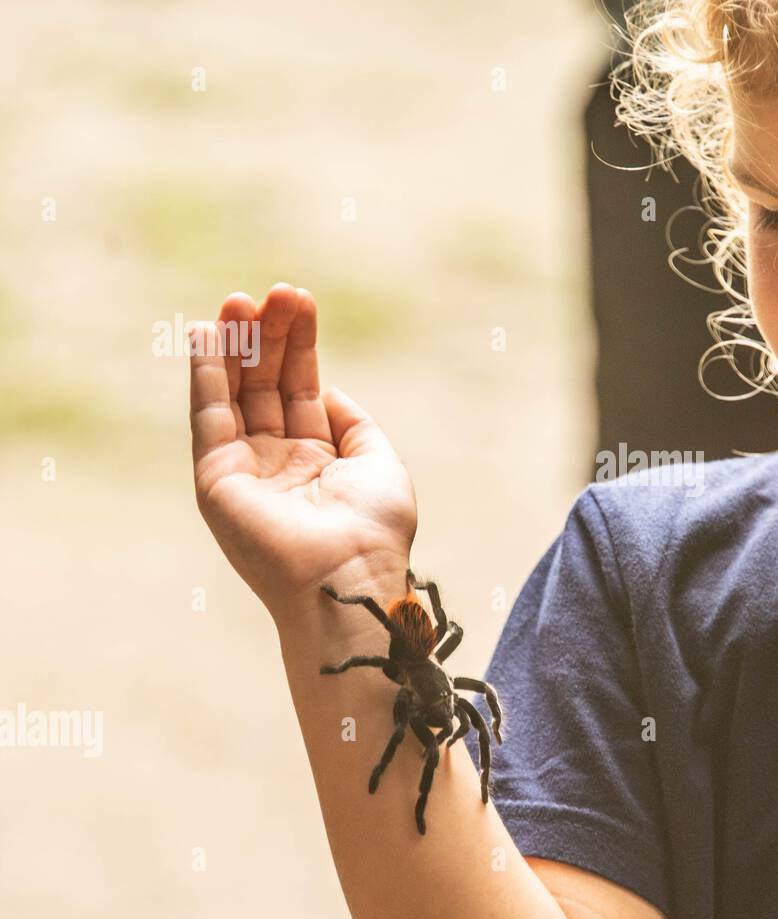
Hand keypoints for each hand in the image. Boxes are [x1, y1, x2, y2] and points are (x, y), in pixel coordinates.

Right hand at [189, 283, 415, 619]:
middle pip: (266, 386)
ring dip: (237, 345)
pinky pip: (209, 416)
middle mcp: (278, 464)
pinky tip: (209, 334)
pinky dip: (207, 373)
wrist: (350, 576)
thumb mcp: (378, 462)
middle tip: (275, 291)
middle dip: (270, 337)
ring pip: (235, 395)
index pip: (301, 390)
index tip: (300, 301)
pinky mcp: (216, 480)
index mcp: (318, 462)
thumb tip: (325, 391)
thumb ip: (351, 422)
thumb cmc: (376, 528)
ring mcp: (245, 472)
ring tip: (240, 299)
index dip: (299, 346)